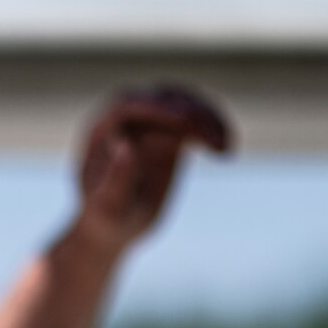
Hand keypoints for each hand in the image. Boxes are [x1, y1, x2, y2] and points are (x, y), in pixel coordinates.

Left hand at [71, 84, 232, 255]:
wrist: (115, 228)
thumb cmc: (105, 220)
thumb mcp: (108, 207)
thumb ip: (116, 179)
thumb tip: (127, 146)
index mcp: (101, 130)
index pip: (128, 105)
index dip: (157, 108)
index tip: (184, 119)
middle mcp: (126, 119)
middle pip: (161, 98)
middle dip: (190, 112)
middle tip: (214, 138)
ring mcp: (150, 123)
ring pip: (184, 104)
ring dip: (208, 119)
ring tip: (226, 147)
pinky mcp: (170, 132)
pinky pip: (196, 120)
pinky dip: (213, 129)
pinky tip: (226, 150)